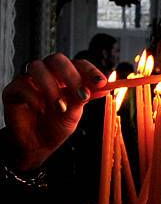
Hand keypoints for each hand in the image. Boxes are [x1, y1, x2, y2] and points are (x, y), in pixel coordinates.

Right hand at [2, 53, 107, 171]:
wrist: (37, 143)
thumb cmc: (56, 125)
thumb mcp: (75, 112)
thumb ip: (85, 98)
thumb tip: (104, 87)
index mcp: (66, 76)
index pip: (78, 64)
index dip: (90, 71)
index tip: (101, 82)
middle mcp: (48, 74)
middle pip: (57, 60)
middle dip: (72, 76)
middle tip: (82, 95)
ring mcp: (29, 80)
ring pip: (37, 67)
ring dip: (52, 87)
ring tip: (60, 107)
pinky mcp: (13, 90)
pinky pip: (22, 85)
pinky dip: (35, 97)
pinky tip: (41, 109)